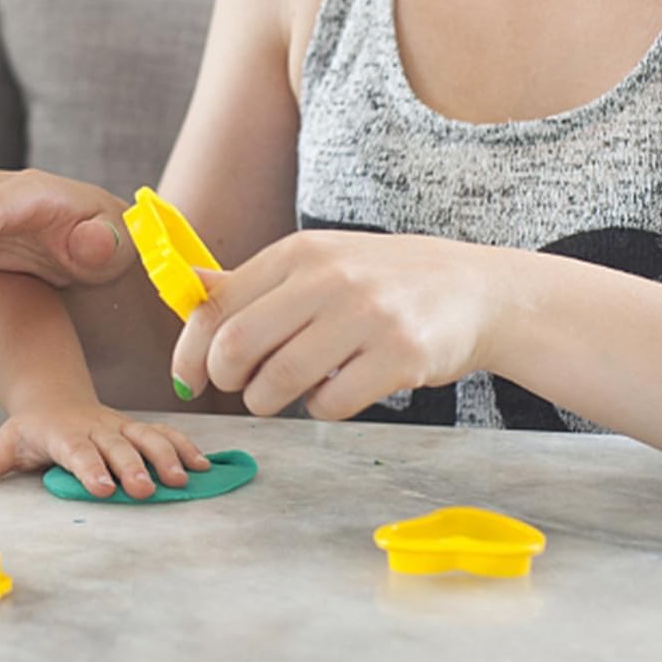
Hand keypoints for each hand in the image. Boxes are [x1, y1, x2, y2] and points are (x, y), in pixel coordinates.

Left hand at [0, 398, 211, 497]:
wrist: (57, 398)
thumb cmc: (33, 429)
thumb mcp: (8, 442)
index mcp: (63, 433)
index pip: (77, 451)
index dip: (90, 467)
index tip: (103, 488)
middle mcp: (96, 428)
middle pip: (117, 447)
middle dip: (133, 467)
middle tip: (146, 490)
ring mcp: (120, 428)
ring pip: (147, 438)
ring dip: (166, 457)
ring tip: (184, 479)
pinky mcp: (138, 430)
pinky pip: (165, 436)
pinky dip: (186, 449)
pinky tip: (205, 466)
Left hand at [170, 228, 504, 418]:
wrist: (474, 289)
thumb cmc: (381, 279)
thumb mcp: (316, 262)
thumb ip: (252, 280)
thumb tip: (187, 284)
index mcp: (297, 253)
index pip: (217, 306)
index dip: (190, 352)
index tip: (187, 378)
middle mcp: (327, 278)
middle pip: (237, 346)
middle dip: (227, 381)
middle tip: (244, 388)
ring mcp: (366, 316)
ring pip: (279, 381)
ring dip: (269, 401)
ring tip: (285, 393)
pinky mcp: (400, 356)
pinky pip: (331, 405)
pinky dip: (321, 409)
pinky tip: (336, 391)